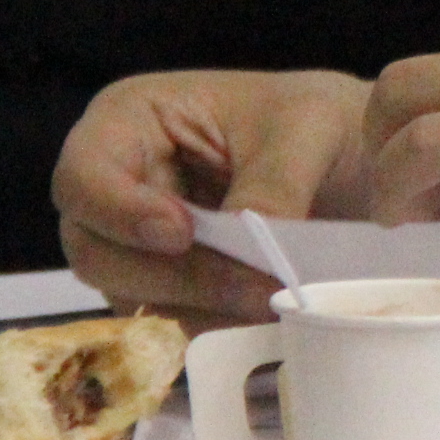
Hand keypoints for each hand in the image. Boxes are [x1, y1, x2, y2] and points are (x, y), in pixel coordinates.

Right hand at [54, 69, 375, 324]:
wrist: (355, 159)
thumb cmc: (315, 119)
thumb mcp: (309, 128)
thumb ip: (274, 182)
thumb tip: (248, 240)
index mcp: (130, 119)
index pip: (84, 176)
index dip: (119, 212)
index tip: (182, 233)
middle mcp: (116, 183)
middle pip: (95, 250)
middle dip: (172, 275)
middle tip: (248, 286)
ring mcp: (133, 241)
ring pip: (128, 294)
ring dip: (199, 305)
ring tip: (268, 297)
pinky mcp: (164, 284)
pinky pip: (167, 318)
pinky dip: (213, 321)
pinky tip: (262, 311)